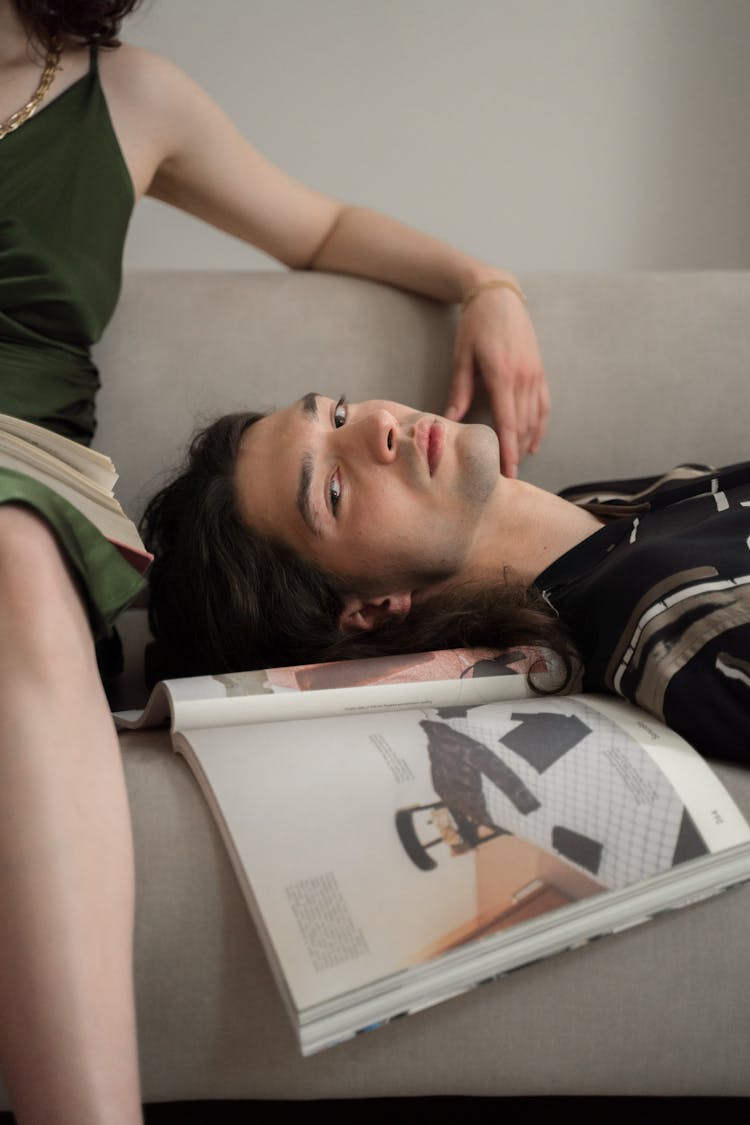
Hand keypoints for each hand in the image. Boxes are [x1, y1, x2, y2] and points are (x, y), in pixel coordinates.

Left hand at [445, 285, 549, 478]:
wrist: (499, 295)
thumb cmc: (475, 325)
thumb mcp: (462, 356)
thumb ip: (460, 390)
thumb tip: (450, 420)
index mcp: (502, 375)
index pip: (508, 423)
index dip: (508, 451)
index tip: (508, 473)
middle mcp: (524, 378)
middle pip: (522, 427)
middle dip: (515, 454)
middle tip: (504, 478)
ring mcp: (535, 375)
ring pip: (534, 420)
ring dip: (525, 444)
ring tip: (514, 464)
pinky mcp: (540, 372)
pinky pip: (544, 407)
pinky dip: (540, 428)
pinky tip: (533, 444)